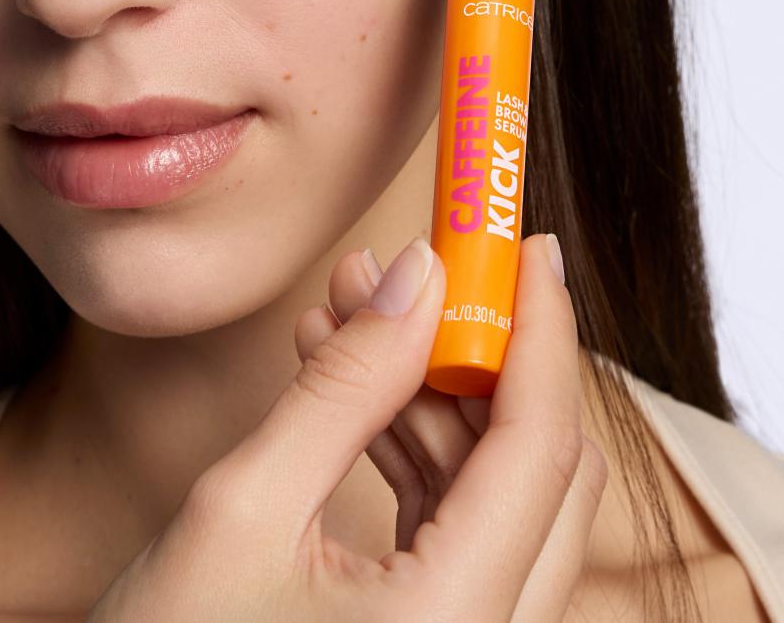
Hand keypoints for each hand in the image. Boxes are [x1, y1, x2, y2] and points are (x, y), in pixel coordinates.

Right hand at [85, 232, 607, 621]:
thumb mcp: (242, 507)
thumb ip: (344, 387)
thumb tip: (413, 278)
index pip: (541, 448)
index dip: (540, 332)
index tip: (525, 248)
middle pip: (542, 473)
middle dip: (487, 355)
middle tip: (438, 270)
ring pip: (500, 499)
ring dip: (435, 397)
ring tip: (352, 311)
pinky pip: (459, 535)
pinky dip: (414, 454)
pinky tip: (347, 386)